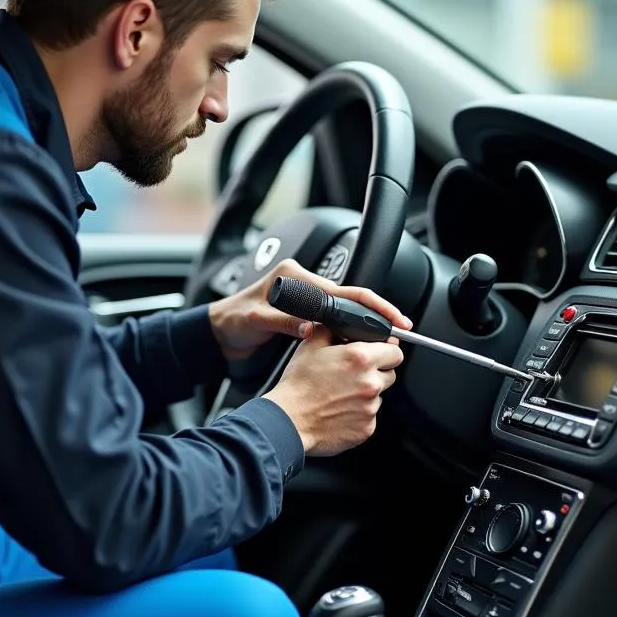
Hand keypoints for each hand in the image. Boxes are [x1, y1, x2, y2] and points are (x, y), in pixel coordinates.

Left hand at [208, 257, 411, 361]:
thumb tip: (311, 328)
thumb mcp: (256, 321)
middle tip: (399, 329)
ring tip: (385, 338)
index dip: (368, 305)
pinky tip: (361, 339)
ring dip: (364, 321)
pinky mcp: (304, 311)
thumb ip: (284, 322)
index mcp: (294, 276)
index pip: (341, 289)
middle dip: (375, 312)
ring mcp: (305, 296)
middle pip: (349, 296)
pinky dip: (350, 327)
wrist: (218, 331)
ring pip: (345, 307)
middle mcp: (303, 282)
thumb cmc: (232, 321)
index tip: (389, 319)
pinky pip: (334, 316)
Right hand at [264, 326, 403, 455]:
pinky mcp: (367, 428)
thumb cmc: (298, 386)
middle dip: (377, 371)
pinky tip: (341, 409)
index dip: (387, 350)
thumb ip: (332, 330)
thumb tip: (341, 325)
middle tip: (354, 374)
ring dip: (366, 393)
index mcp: (360, 358)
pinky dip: (359, 412)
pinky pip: (370, 416)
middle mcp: (370, 382)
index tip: (380, 353)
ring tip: (342, 393)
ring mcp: (370, 407)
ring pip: (379, 395)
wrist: (289, 420)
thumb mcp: (311, 345)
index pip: (395, 351)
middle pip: (390, 374)